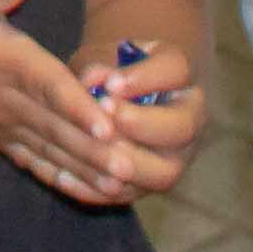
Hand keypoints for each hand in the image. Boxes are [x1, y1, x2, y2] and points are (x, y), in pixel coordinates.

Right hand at [0, 0, 104, 200]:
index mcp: (4, 61)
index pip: (46, 85)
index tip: (107, 125)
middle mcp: (6, 99)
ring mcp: (3, 124)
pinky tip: (92, 193)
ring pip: (50, 151)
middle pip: (57, 127)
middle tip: (131, 167)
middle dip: (94, 149)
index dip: (77, 105)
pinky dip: (64, 179)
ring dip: (86, 170)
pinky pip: (35, 163)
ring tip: (123, 187)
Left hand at [61, 31, 196, 204]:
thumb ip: (98, 66)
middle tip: (103, 111)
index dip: (145, 78)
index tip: (110, 83)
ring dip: (126, 164)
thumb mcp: (105, 56)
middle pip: (182, 127)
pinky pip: (131, 195)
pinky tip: (64, 176)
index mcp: (183, 76)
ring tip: (90, 149)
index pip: (177, 71)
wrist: (123, 99)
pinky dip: (96, 190)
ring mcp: (174, 158)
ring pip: (164, 173)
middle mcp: (188, 119)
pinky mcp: (148, 184)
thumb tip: (91, 82)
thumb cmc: (113, 71)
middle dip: (141, 123)